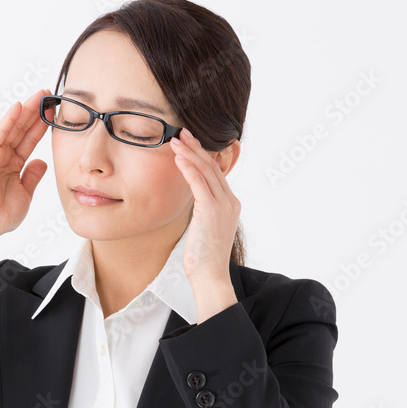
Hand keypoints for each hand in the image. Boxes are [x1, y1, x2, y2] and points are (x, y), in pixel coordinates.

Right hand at [0, 89, 51, 240]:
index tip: (55, 112)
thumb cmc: (3, 214)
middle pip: (23, 129)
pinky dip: (9, 119)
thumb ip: (33, 175)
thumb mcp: (25, 192)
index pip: (30, 140)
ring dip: (26, 110)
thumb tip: (42, 161)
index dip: (42, 125)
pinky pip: (0, 133)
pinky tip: (19, 106)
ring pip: (14, 127)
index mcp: (14, 165)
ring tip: (41, 94)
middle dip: (36, 111)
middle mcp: (4, 156)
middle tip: (50, 94)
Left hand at [169, 127, 240, 286]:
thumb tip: (191, 201)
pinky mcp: (212, 210)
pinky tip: (178, 158)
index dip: (201, 155)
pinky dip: (189, 168)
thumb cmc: (202, 256)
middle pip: (213, 167)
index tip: (188, 143)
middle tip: (182, 133)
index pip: (215, 173)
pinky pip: (199, 183)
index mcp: (230, 204)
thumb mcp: (204, 227)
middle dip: (196, 148)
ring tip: (176, 140)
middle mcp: (230, 201)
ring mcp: (223, 205)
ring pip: (207, 171)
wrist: (210, 275)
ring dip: (190, 153)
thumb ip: (202, 210)